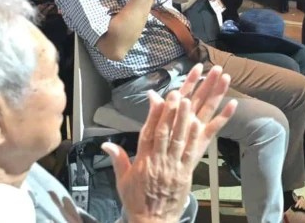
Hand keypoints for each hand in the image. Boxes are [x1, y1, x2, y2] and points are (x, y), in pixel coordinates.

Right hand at [103, 64, 236, 222]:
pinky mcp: (185, 174)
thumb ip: (118, 159)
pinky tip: (199, 123)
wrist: (152, 222)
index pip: (148, 133)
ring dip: (184, 119)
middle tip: (176, 94)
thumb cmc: (137, 201)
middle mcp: (158, 161)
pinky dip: (194, 137)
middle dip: (170, 112)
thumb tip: (105, 143)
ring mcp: (173, 167)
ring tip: (189, 102)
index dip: (153, 115)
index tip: (158, 99)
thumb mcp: (122, 181)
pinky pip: (191, 153)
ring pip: (179, 139)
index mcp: (143, 161)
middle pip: (165, 133)